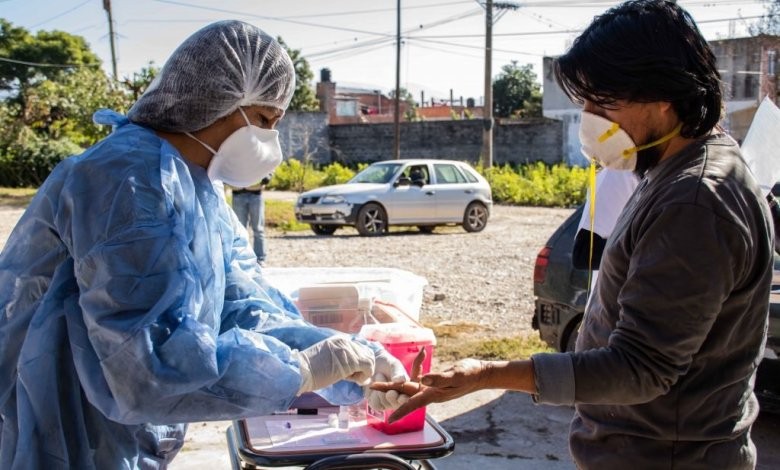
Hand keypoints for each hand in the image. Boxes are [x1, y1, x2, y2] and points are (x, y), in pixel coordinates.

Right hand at [293, 335, 375, 394]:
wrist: (300, 371)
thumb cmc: (308, 370)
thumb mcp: (326, 358)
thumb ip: (339, 358)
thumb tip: (353, 368)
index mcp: (339, 340)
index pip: (360, 349)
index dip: (359, 362)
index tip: (351, 373)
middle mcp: (345, 341)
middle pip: (367, 353)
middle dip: (363, 367)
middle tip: (353, 377)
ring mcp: (348, 350)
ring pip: (369, 360)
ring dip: (364, 372)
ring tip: (352, 379)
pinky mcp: (350, 361)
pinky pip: (368, 368)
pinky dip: (364, 376)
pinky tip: (354, 381)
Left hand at [364, 348, 409, 410]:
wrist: (372, 363)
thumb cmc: (386, 363)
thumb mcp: (394, 365)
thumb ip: (398, 373)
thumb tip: (401, 380)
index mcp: (408, 389)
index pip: (409, 398)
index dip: (406, 400)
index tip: (402, 397)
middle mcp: (399, 398)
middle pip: (398, 405)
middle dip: (394, 399)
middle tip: (390, 392)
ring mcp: (388, 402)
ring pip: (386, 405)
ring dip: (382, 392)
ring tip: (379, 375)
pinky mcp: (377, 403)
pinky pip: (376, 405)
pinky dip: (374, 395)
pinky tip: (373, 385)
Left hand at [370, 358, 488, 422]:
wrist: (481, 374)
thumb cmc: (470, 374)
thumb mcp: (456, 374)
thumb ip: (440, 377)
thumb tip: (424, 379)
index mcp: (434, 394)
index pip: (413, 403)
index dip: (400, 410)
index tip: (389, 418)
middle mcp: (431, 392)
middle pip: (406, 393)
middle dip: (390, 390)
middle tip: (373, 387)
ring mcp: (432, 388)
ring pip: (412, 383)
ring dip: (401, 378)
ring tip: (386, 376)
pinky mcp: (435, 382)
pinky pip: (421, 375)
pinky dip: (419, 366)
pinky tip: (422, 354)